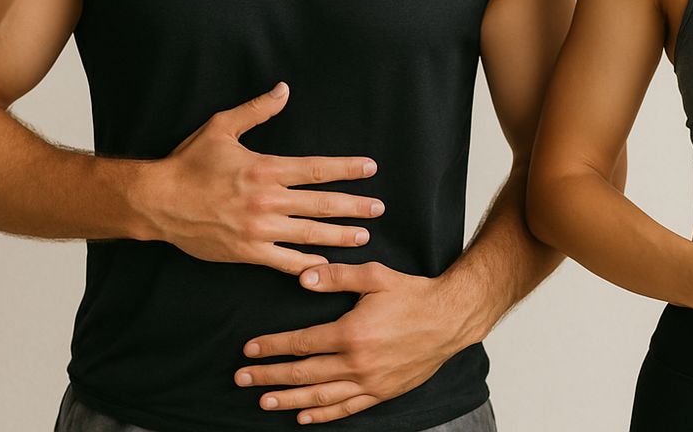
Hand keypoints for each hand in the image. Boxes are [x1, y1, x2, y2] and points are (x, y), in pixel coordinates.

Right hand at [133, 83, 383, 274]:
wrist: (157, 202)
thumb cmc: (189, 163)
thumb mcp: (221, 127)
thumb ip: (257, 110)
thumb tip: (284, 89)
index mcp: (266, 169)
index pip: (318, 170)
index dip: (348, 170)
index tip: (370, 169)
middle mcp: (267, 201)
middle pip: (322, 205)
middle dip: (354, 207)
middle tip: (378, 208)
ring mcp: (258, 230)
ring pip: (310, 235)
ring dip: (340, 236)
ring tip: (364, 237)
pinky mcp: (246, 253)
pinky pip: (284, 262)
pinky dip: (307, 264)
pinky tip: (326, 265)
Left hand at [235, 262, 474, 423]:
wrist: (450, 319)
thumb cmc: (414, 295)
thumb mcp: (376, 276)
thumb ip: (337, 275)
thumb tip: (304, 277)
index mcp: (351, 333)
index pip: (301, 343)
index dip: (272, 347)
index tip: (250, 350)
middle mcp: (357, 362)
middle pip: (303, 373)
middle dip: (269, 376)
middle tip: (243, 379)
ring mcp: (370, 382)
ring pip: (320, 396)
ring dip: (289, 400)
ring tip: (264, 401)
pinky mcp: (382, 392)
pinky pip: (347, 408)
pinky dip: (323, 415)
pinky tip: (303, 416)